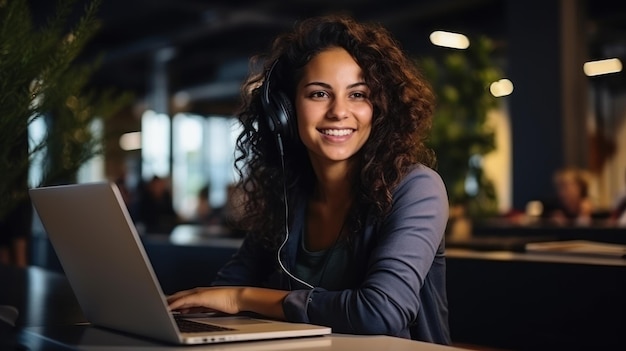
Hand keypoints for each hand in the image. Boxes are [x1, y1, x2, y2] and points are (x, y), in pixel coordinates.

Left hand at [167, 286, 288, 320]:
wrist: (239, 298)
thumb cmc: (228, 303)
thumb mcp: (208, 307)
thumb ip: (197, 308)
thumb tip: (185, 312)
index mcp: (198, 294)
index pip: (180, 297)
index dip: (170, 301)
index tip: (160, 305)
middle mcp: (196, 292)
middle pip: (176, 296)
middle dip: (165, 300)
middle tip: (153, 304)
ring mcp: (197, 294)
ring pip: (178, 297)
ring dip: (167, 302)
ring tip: (156, 306)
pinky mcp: (200, 297)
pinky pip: (183, 300)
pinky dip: (174, 304)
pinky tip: (168, 308)